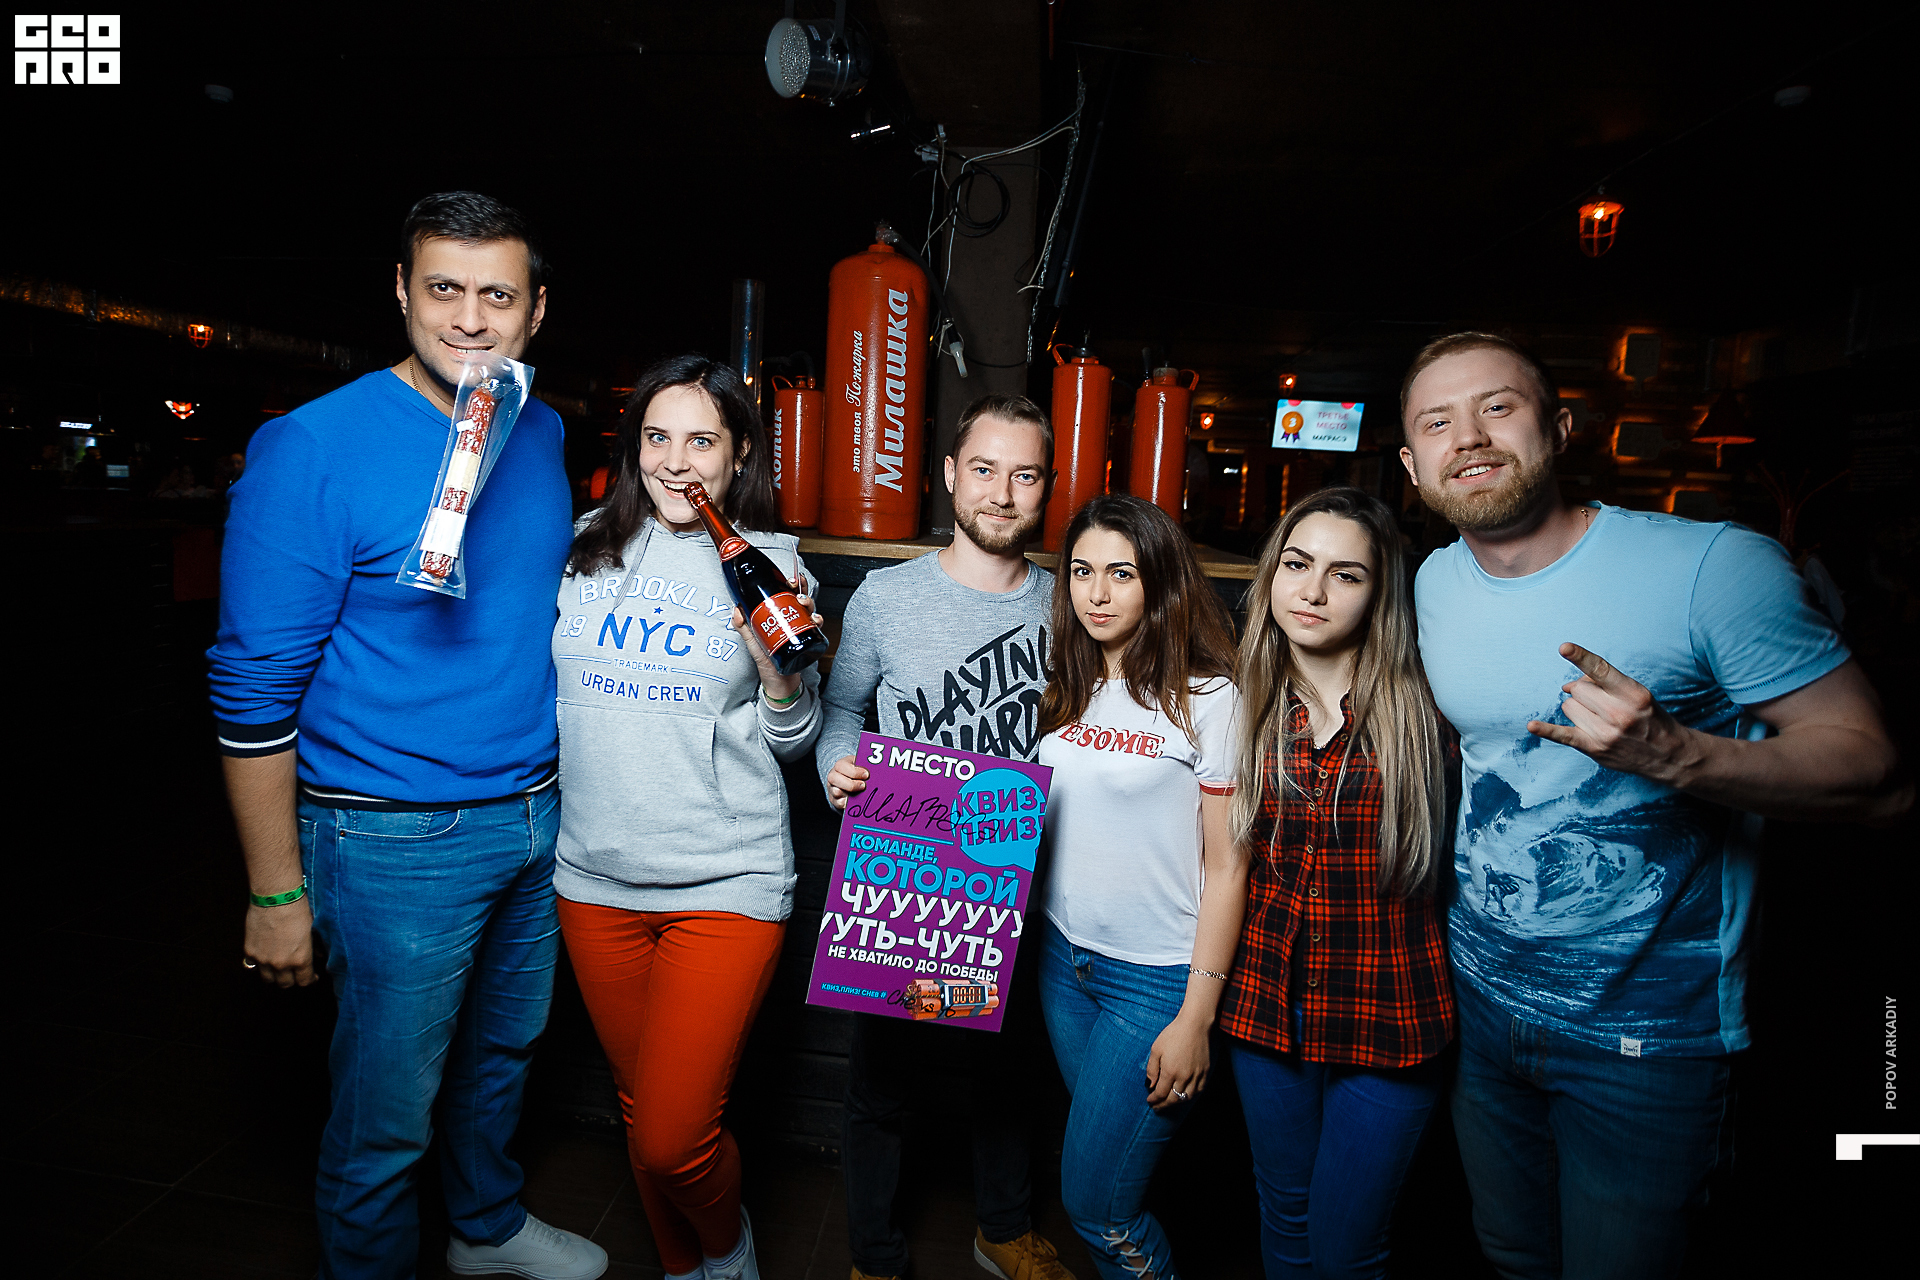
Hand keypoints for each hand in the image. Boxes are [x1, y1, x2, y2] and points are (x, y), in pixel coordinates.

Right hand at [244, 897, 316, 987]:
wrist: (276, 897)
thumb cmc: (298, 909)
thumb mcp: (312, 930)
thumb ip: (314, 947)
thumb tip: (318, 955)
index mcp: (300, 960)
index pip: (305, 981)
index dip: (310, 980)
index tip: (312, 976)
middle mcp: (281, 964)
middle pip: (286, 984)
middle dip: (292, 979)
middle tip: (295, 972)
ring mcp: (263, 960)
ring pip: (268, 979)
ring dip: (274, 975)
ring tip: (279, 967)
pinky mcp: (250, 952)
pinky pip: (253, 966)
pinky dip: (259, 964)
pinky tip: (266, 956)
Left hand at [730, 583, 825, 702]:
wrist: (777, 682)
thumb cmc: (766, 661)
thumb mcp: (752, 641)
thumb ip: (742, 626)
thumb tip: (736, 609)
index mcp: (780, 617)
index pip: (787, 597)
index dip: (791, 586)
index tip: (789, 580)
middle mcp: (793, 621)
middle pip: (801, 601)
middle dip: (802, 592)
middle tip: (796, 592)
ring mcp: (802, 631)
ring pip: (811, 611)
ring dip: (810, 604)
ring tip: (803, 604)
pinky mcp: (809, 641)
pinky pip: (817, 629)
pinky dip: (818, 622)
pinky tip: (814, 621)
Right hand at [826, 755, 869, 810]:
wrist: (849, 779)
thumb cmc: (858, 771)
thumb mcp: (860, 765)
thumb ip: (865, 767)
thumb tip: (878, 771)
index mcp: (840, 765)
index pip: (841, 766)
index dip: (853, 771)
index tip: (866, 775)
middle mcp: (833, 776)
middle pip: (834, 778)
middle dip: (850, 784)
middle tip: (863, 786)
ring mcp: (832, 788)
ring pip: (835, 792)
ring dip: (848, 794)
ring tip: (860, 794)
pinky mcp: (834, 800)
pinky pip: (838, 803)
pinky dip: (846, 803)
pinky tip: (855, 801)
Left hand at [1145, 1010, 1210, 1110]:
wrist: (1195, 1024)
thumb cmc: (1173, 1034)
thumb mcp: (1156, 1048)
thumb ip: (1152, 1068)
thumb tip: (1150, 1084)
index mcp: (1170, 1071)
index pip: (1161, 1093)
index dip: (1154, 1099)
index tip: (1149, 1101)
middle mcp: (1184, 1077)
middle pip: (1173, 1099)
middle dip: (1163, 1105)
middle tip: (1157, 1108)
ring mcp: (1196, 1075)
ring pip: (1186, 1097)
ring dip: (1176, 1102)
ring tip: (1169, 1103)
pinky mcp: (1205, 1072)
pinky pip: (1199, 1091)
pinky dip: (1190, 1096)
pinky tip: (1185, 1095)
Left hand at [1527, 642, 1694, 784]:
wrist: (1668, 754)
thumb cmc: (1649, 716)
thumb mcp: (1636, 693)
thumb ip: (1604, 685)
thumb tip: (1567, 686)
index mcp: (1633, 694)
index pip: (1602, 671)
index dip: (1582, 657)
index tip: (1564, 648)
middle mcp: (1620, 713)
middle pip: (1578, 690)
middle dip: (1584, 692)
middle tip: (1600, 702)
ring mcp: (1606, 733)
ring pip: (1569, 707)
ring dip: (1578, 709)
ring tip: (1599, 718)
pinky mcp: (1595, 748)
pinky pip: (1564, 736)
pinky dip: (1547, 731)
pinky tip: (1532, 726)